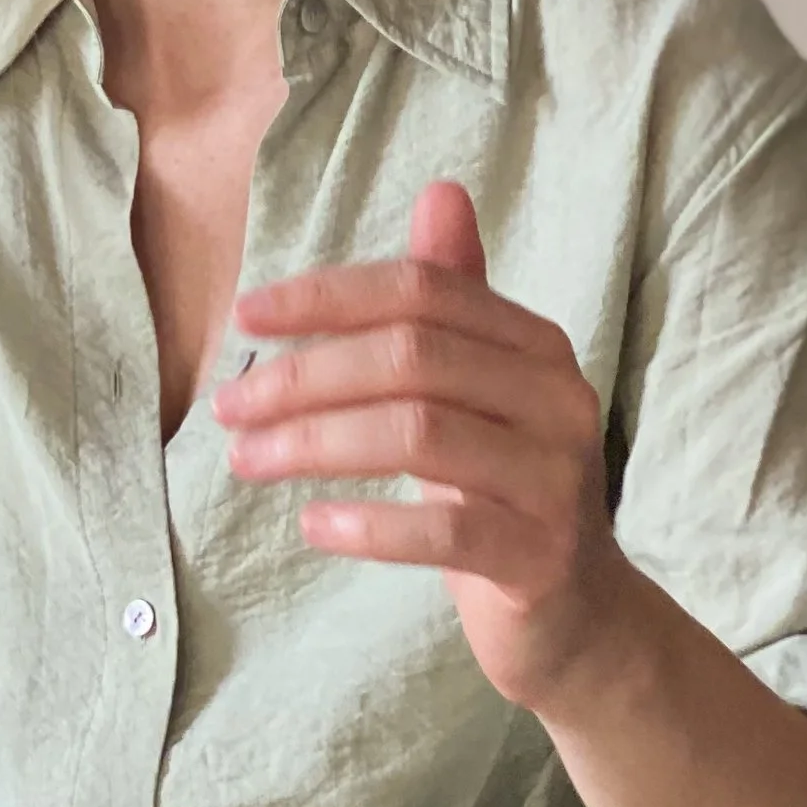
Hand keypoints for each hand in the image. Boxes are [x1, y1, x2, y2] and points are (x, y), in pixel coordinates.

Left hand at [217, 178, 637, 719]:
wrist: (579, 616)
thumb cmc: (506, 489)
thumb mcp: (480, 389)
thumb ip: (456, 299)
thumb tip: (442, 190)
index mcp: (534, 345)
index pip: (422, 292)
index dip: (327, 298)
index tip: (244, 319)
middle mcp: (556, 399)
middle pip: (411, 358)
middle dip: (305, 375)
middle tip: (228, 407)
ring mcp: (555, 479)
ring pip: (419, 435)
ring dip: (315, 443)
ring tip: (246, 461)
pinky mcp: (541, 556)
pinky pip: (446, 531)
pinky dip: (369, 525)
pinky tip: (312, 526)